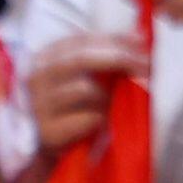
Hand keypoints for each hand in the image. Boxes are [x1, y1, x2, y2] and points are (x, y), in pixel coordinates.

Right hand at [27, 32, 147, 157]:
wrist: (44, 146)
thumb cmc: (69, 108)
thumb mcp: (82, 76)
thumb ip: (106, 55)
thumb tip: (139, 36)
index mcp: (44, 58)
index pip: (81, 40)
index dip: (115, 40)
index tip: (143, 45)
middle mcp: (36, 77)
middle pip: (82, 59)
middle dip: (119, 58)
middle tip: (147, 66)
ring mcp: (39, 104)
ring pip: (86, 89)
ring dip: (108, 96)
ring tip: (111, 104)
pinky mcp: (49, 130)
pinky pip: (89, 118)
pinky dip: (102, 118)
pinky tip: (100, 123)